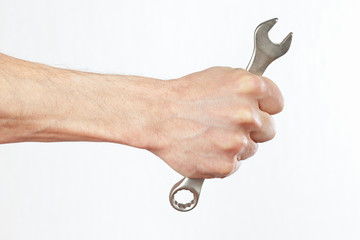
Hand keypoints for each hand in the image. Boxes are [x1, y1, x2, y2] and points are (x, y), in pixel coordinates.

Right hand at [151, 67, 283, 178]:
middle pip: (269, 129)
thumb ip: (247, 89)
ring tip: (211, 135)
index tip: (259, 111)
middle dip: (253, 129)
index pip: (277, 103)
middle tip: (229, 125)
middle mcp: (247, 114)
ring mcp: (237, 141)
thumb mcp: (220, 77)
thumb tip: (262, 99)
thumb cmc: (184, 96)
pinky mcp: (226, 164)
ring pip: (251, 149)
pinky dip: (221, 159)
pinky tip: (205, 147)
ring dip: (235, 145)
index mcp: (249, 87)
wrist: (157, 115)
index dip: (266, 108)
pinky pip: (234, 165)